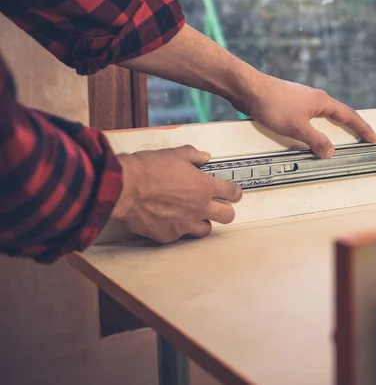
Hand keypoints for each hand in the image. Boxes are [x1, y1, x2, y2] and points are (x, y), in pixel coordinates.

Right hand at [111, 145, 241, 242]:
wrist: (125, 188)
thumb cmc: (148, 169)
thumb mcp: (174, 154)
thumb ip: (193, 156)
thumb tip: (203, 157)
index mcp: (204, 187)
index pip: (232, 193)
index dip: (235, 193)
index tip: (234, 194)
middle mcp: (199, 207)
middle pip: (227, 216)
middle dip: (225, 211)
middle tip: (218, 207)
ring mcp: (185, 224)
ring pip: (206, 230)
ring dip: (203, 222)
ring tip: (193, 215)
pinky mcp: (169, 235)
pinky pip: (180, 235)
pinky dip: (177, 229)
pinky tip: (169, 221)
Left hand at [237, 72, 375, 157]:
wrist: (249, 89)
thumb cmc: (272, 103)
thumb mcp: (297, 128)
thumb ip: (316, 141)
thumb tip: (330, 151)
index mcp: (322, 102)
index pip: (349, 116)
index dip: (362, 128)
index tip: (373, 137)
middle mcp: (315, 99)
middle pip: (338, 115)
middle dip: (350, 128)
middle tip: (360, 139)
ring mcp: (302, 100)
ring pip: (322, 117)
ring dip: (330, 129)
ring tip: (336, 141)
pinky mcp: (290, 104)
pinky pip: (308, 118)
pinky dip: (314, 129)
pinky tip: (308, 136)